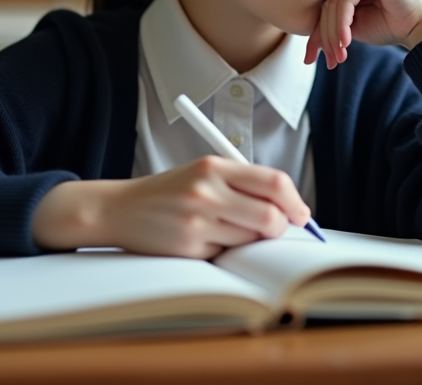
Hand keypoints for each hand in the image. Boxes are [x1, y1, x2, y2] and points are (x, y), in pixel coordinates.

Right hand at [31, 156, 310, 257]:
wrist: (120, 208)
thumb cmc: (170, 191)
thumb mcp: (204, 173)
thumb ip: (243, 185)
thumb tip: (289, 210)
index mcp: (215, 166)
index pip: (274, 183)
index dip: (295, 202)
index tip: (301, 215)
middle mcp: (207, 191)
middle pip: (270, 217)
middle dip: (280, 229)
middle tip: (276, 230)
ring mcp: (197, 220)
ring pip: (250, 240)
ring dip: (249, 241)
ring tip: (227, 230)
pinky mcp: (189, 246)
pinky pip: (226, 254)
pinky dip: (225, 251)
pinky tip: (206, 240)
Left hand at [304, 0, 421, 68]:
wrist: (421, 28)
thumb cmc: (390, 27)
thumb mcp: (353, 28)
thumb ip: (332, 25)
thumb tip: (307, 42)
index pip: (326, 6)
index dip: (317, 33)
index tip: (311, 58)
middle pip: (328, 5)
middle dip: (324, 37)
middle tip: (327, 61)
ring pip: (335, 3)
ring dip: (333, 34)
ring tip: (338, 56)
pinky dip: (342, 23)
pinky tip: (346, 41)